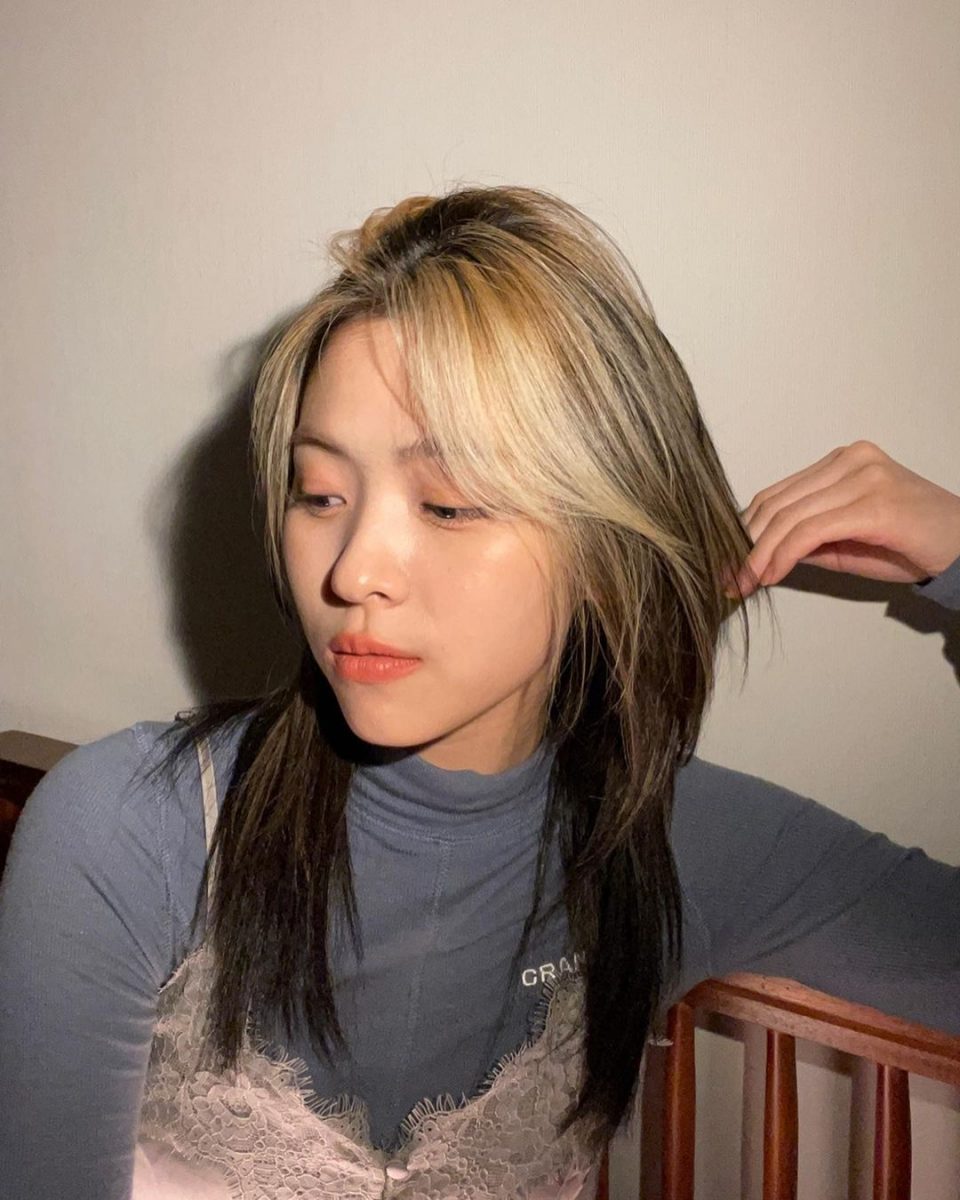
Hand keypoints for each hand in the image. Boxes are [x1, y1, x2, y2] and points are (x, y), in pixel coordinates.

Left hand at [725, 440, 959, 598]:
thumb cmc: (911, 544)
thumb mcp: (847, 541)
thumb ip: (806, 538)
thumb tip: (758, 553)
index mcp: (843, 461)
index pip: (779, 493)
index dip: (745, 528)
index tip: (728, 561)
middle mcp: (851, 460)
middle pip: (777, 502)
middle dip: (745, 544)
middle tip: (728, 578)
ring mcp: (863, 477)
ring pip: (789, 516)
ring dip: (759, 555)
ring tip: (745, 582)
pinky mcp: (873, 504)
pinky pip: (810, 531)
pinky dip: (783, 555)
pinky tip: (772, 575)